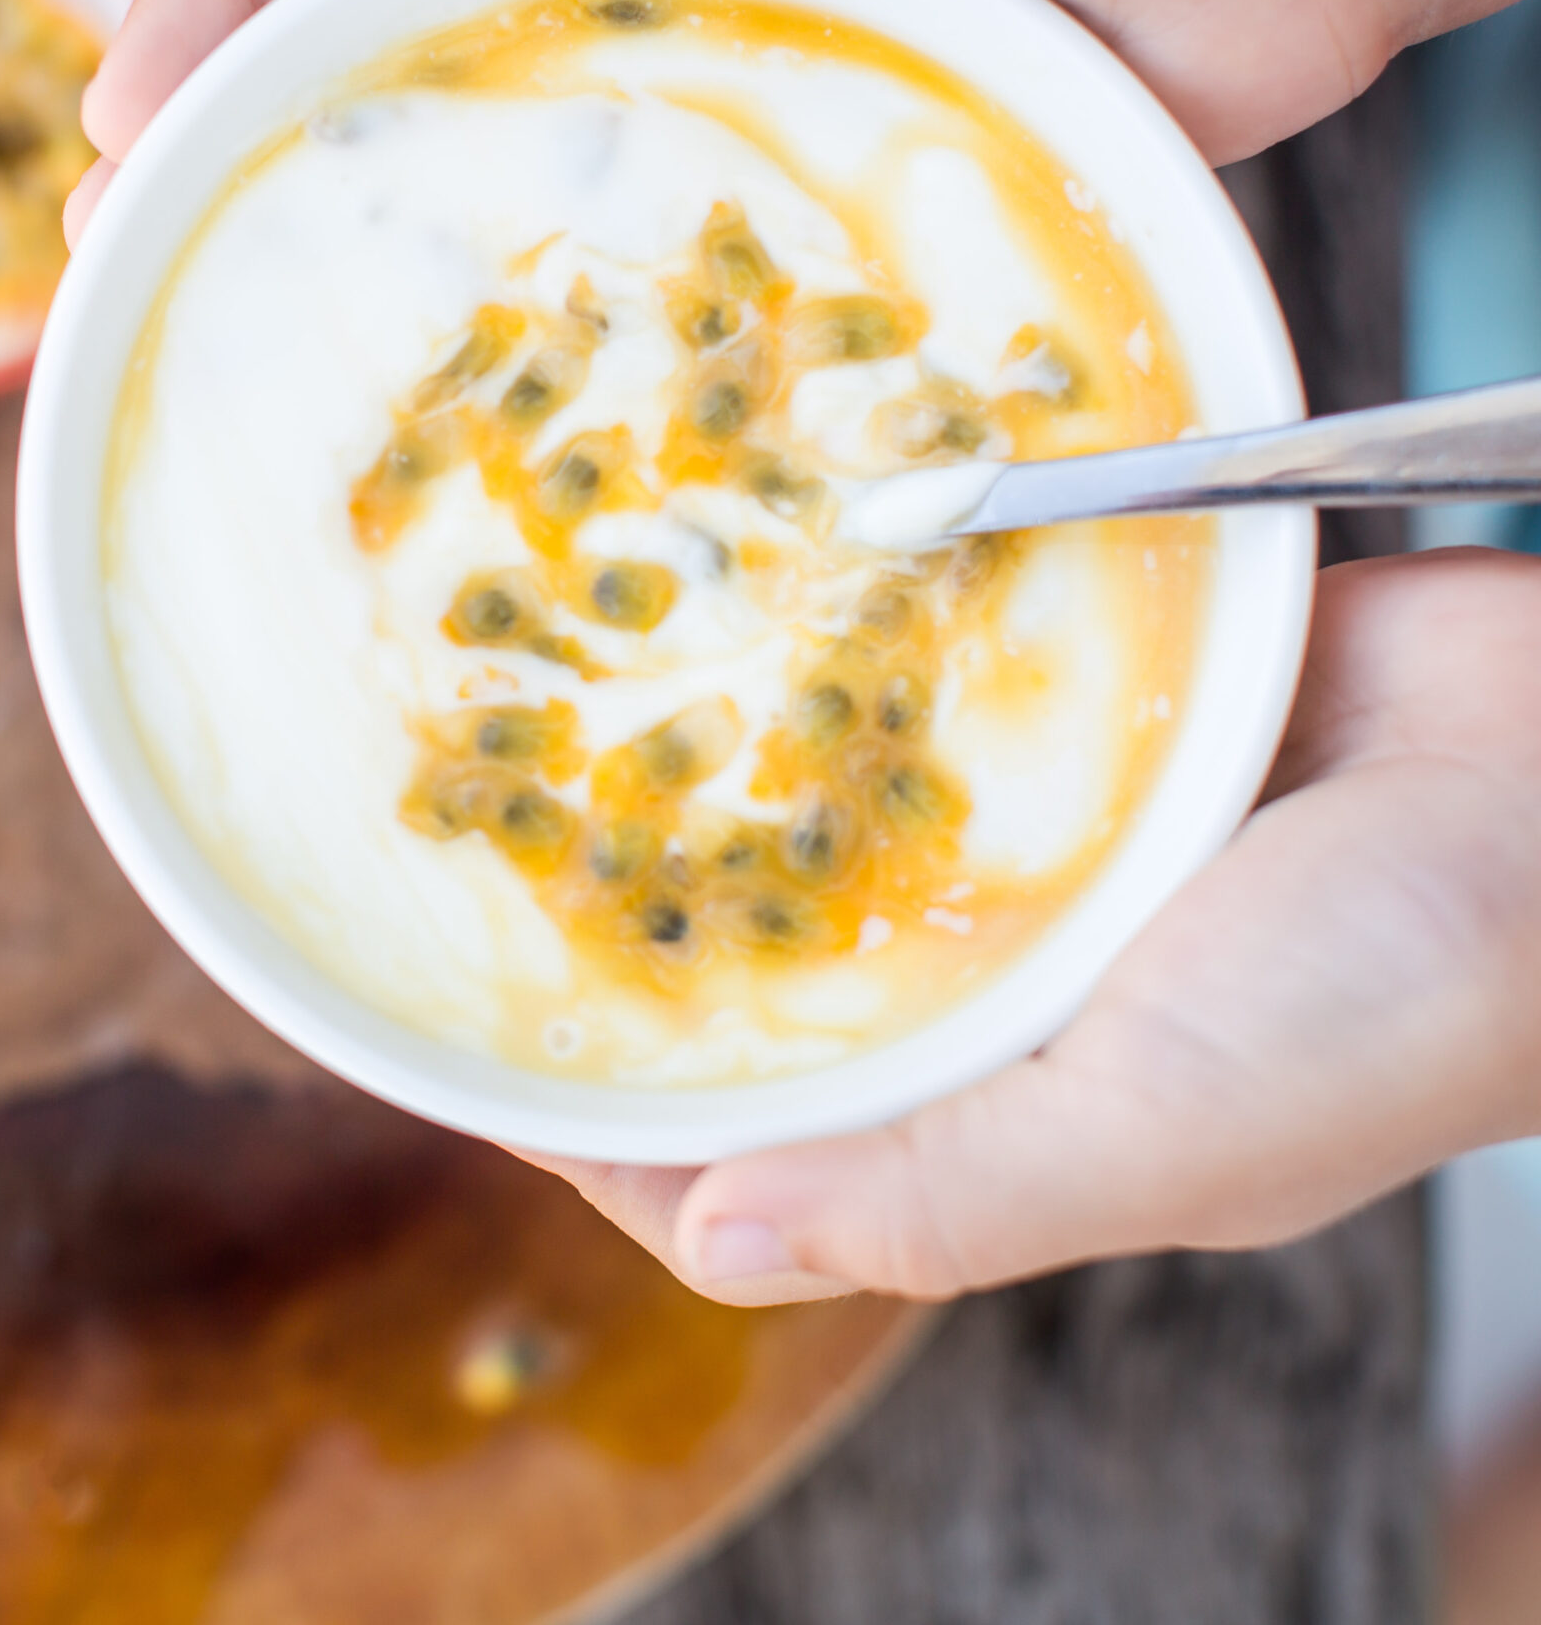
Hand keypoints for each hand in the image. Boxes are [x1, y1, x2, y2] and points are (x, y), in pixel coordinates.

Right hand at [72, 0, 1540, 239]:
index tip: (124, 116)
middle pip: (371, 36)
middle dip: (239, 137)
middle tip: (134, 257)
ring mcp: (698, 62)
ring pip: (490, 157)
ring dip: (367, 244)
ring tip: (263, 340)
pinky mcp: (790, 173)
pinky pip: (639, 250)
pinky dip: (550, 314)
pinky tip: (487, 389)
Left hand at [531, 548, 1540, 1304]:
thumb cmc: (1402, 989)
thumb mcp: (1165, 1136)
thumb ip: (940, 1197)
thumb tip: (714, 1246)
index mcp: (1005, 1125)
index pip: (756, 1162)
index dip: (606, 1135)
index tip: (464, 1067)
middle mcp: (996, 999)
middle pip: (757, 996)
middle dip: (625, 954)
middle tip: (467, 868)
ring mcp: (1025, 858)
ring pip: (814, 840)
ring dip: (699, 800)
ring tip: (546, 737)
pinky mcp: (1060, 724)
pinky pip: (903, 706)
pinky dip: (820, 676)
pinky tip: (712, 619)